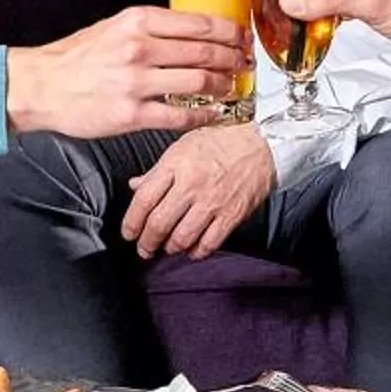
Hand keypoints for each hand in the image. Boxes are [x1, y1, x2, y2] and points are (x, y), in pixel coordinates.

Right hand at [7, 6, 247, 140]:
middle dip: (233, 59)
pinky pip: (180, 116)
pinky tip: (213, 114)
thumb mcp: (114, 27)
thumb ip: (152, 28)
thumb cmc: (77, 58)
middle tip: (245, 65)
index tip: (242, 38)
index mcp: (138, 21)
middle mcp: (139, 47)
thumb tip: (193, 31)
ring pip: (198, 83)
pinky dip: (203, 115)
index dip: (230, 32)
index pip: (200, 23)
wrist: (41, 86)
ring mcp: (136, 82)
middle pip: (205, 52)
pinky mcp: (131, 114)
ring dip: (223, 86)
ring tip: (231, 88)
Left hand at [123, 123, 277, 258]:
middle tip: (144, 248)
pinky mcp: (232, 214)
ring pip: (182, 238)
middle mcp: (191, 185)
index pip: (144, 200)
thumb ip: (157, 170)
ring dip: (170, 248)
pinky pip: (209, 243)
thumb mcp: (182, 146)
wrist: (262, 141)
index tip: (128, 233)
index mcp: (175, 165)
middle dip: (147, 242)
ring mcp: (212, 201)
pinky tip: (192, 249)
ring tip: (168, 248)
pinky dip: (197, 251)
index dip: (131, 222)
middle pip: (159, 223)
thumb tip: (135, 186)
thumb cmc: (220, 140)